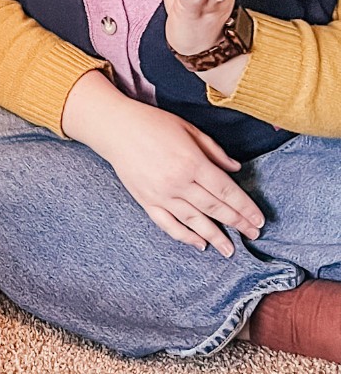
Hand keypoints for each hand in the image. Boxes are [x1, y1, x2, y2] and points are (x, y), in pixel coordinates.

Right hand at [99, 103, 263, 255]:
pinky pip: (168, 224)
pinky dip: (185, 236)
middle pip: (215, 209)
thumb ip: (214, 151)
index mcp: (192, 162)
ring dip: (215, 237)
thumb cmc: (152, 123)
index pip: (226, 191)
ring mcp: (161, 194)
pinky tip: (198, 244)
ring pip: (194, 221)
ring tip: (230, 250)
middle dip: (237, 223)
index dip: (245, 207)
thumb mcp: (188, 129)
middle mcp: (179, 182)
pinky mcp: (146, 201)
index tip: (258, 220)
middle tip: (253, 235)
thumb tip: (236, 169)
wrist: (115, 128)